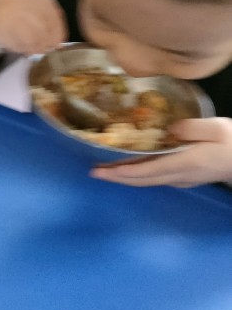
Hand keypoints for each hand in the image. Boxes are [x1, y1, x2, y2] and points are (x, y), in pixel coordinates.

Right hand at [0, 0, 67, 54]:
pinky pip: (20, 44)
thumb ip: (42, 15)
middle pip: (45, 27)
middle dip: (49, 42)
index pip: (54, 14)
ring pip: (34, 38)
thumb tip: (60, 41)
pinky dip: (25, 50)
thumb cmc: (3, 5)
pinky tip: (23, 50)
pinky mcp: (1, 28)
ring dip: (38, 48)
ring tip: (36, 50)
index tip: (60, 41)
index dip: (59, 31)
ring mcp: (11, 14)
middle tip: (48, 49)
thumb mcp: (24, 0)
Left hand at [92, 118, 231, 187]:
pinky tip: (130, 167)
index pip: (145, 171)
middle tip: (94, 173)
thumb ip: (190, 128)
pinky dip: (138, 174)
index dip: (121, 172)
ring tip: (106, 170)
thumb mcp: (216, 128)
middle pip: (141, 180)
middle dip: (116, 177)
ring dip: (125, 177)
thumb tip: (169, 131)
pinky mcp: (184, 178)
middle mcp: (178, 176)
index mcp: (183, 163)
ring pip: (147, 181)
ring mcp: (181, 180)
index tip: (101, 171)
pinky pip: (154, 178)